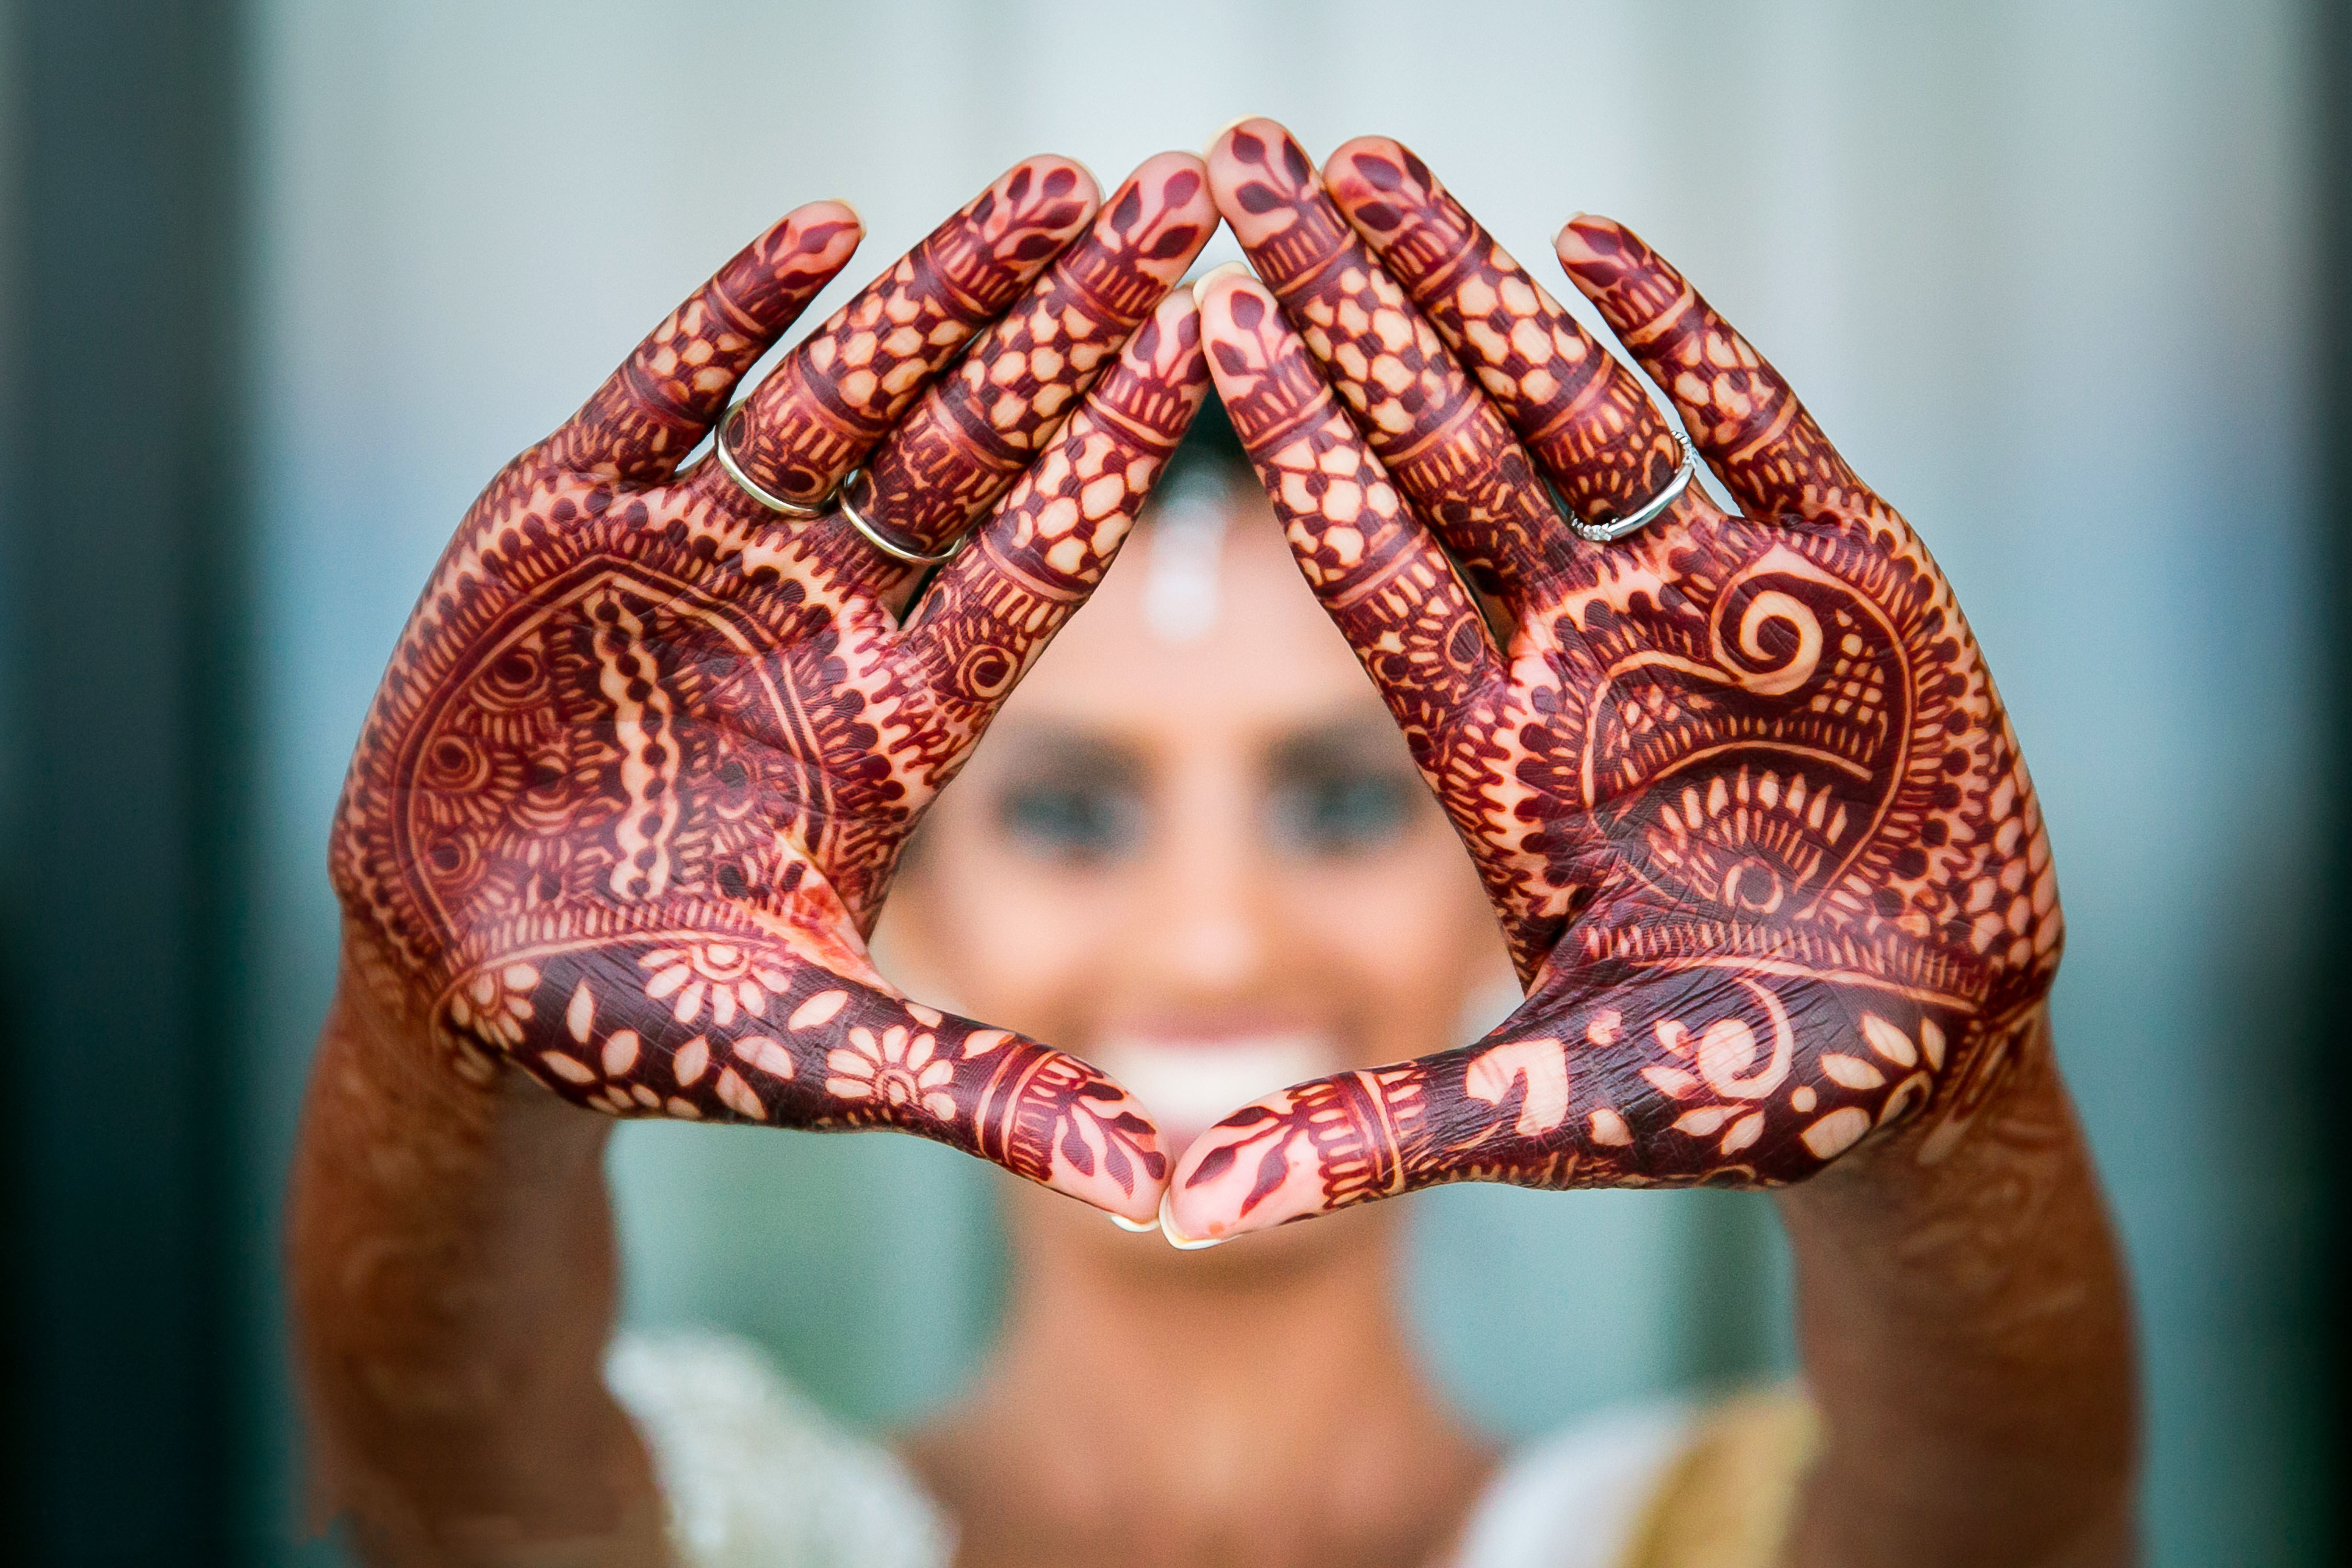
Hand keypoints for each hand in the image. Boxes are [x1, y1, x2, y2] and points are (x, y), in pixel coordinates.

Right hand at [330, 154, 1212, 1220]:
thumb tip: (1174, 1199)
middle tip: (1183, 200)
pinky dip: (734, 315)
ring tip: (1052, 183)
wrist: (465, 989)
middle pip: (972, 443)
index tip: (1219, 348)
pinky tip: (825, 230)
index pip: (1038, 562)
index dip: (1123, 454)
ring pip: (845, 391)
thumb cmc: (654, 1028)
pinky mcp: (576, 516)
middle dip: (1072, 324)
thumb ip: (993, 1097)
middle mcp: (825, 612)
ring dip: (943, 287)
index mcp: (901, 714)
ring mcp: (705, 554)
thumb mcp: (830, 1058)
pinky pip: (665, 394)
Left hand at [1169, 121, 2058, 1239]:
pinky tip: (1592, 241)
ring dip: (1474, 284)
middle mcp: (1572, 646)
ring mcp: (1701, 600)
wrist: (1917, 1067)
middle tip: (1236, 161)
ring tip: (1371, 158)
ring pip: (1568, 405)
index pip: (1363, 559)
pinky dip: (1685, 340)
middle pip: (1434, 445)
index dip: (1289, 439)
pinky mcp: (1839, 576)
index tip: (1202, 313)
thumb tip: (1171, 1214)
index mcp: (1487, 743)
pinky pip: (1751, 430)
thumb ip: (1367, 1132)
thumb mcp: (1541, 1109)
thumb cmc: (1726, 1095)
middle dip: (1343, 304)